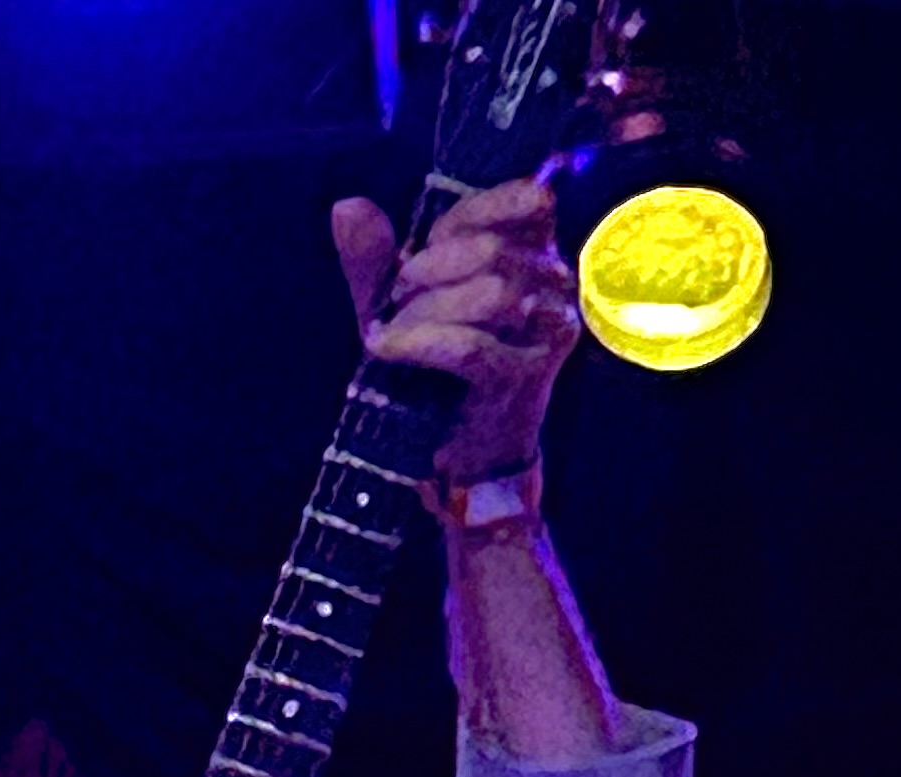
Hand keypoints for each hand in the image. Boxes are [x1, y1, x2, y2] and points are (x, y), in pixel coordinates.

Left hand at [333, 177, 580, 482]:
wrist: (462, 452)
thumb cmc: (436, 371)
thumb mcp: (402, 307)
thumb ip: (377, 258)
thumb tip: (345, 207)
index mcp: (538, 256)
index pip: (531, 201)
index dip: (468, 215)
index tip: (425, 246)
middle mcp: (555, 290)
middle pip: (494, 252)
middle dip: (429, 270)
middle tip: (396, 301)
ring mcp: (547, 336)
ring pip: (489, 296)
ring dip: (424, 310)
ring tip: (394, 332)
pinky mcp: (524, 379)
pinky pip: (470, 348)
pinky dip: (418, 343)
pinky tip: (385, 349)